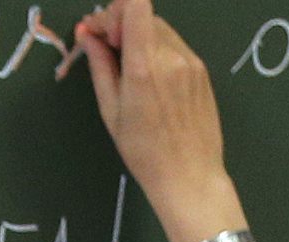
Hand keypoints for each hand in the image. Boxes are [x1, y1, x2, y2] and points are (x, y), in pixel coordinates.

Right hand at [71, 2, 242, 241]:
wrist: (190, 177)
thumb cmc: (145, 153)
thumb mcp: (112, 111)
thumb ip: (100, 66)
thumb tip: (87, 35)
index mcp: (144, 66)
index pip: (134, 5)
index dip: (113, 11)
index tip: (103, 34)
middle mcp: (171, 56)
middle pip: (144, 15)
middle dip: (122, 25)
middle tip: (108, 49)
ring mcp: (191, 61)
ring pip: (160, 29)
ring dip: (140, 38)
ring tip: (130, 68)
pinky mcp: (202, 70)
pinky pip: (176, 46)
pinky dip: (159, 51)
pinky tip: (152, 79)